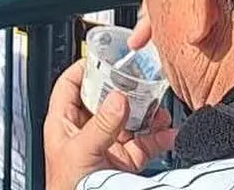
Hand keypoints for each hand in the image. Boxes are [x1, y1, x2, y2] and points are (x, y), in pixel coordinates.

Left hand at [43, 57, 175, 189]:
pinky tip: (169, 133)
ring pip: (128, 121)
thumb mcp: (82, 152)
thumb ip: (101, 126)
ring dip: (146, 113)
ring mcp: (106, 147)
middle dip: (125, 89)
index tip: (104, 58)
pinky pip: (143, 145)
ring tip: (160, 106)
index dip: (85, 68)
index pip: (71, 85)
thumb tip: (118, 98)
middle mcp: (85, 132)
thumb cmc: (67, 189)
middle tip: (141, 79)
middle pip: (105, 100)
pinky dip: (157, 138)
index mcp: (64, 124)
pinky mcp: (124, 164)